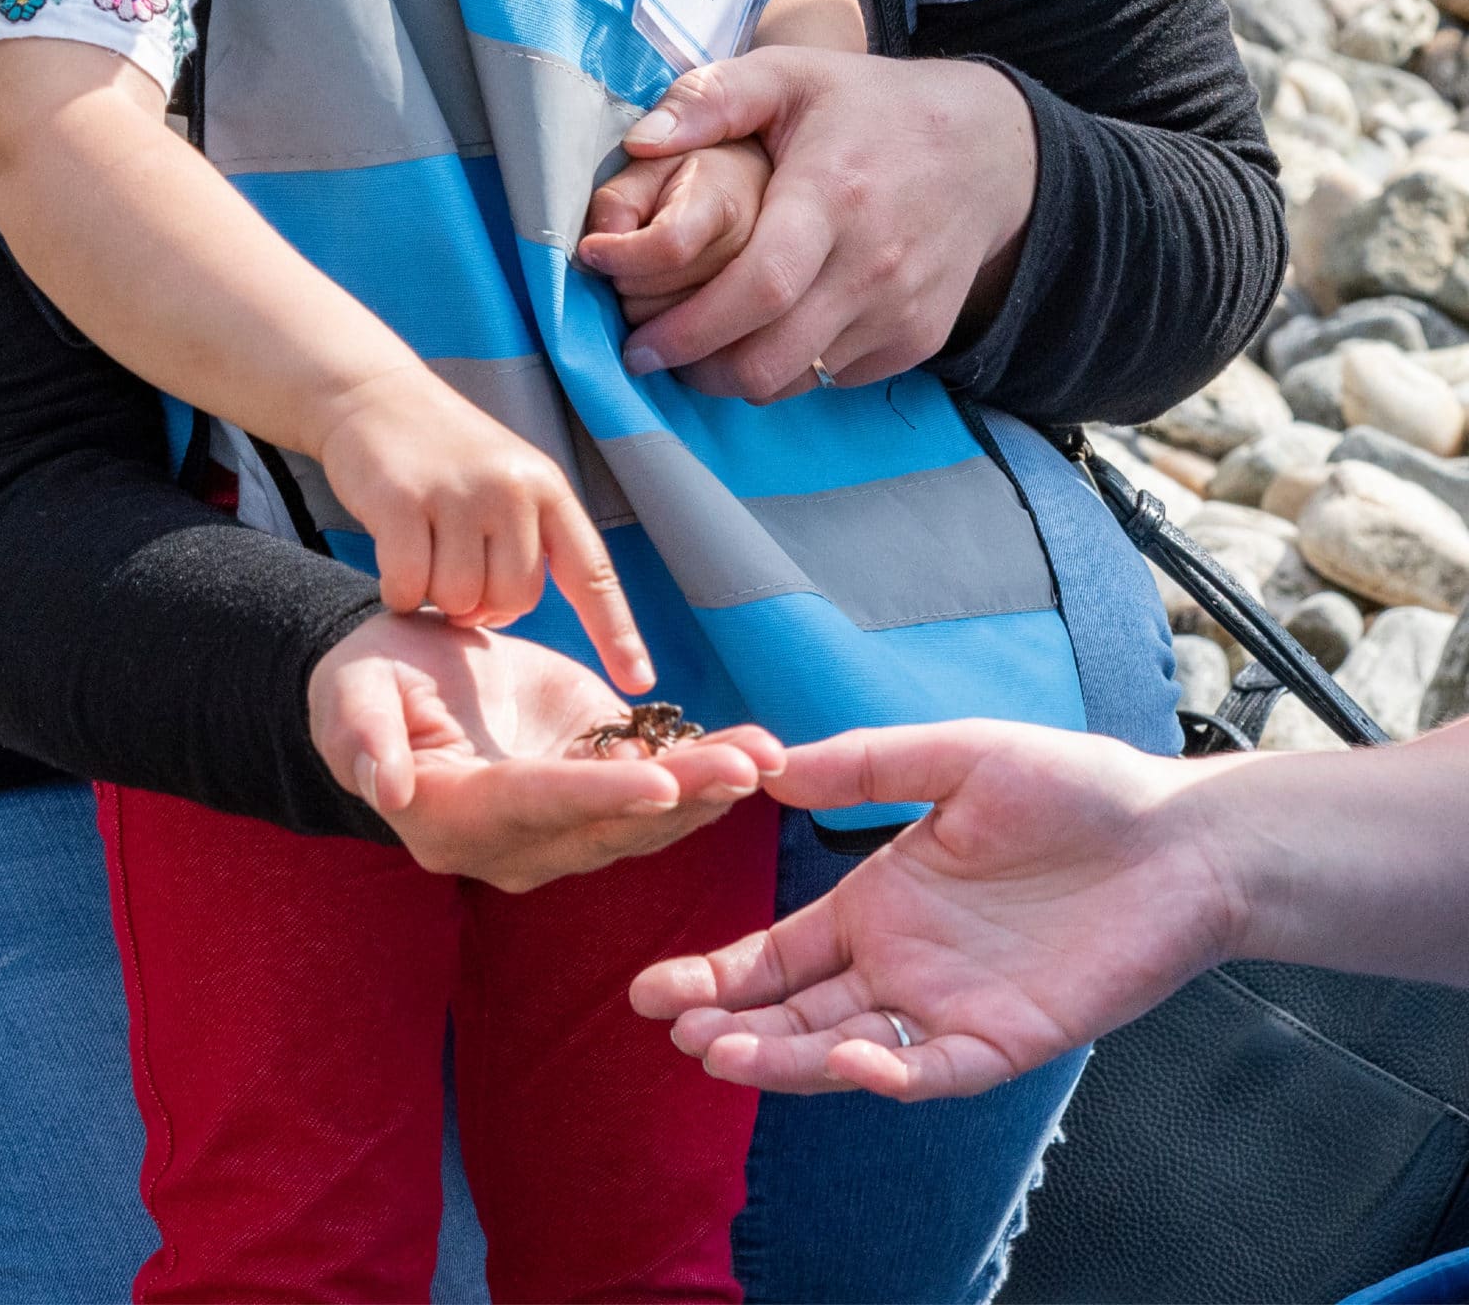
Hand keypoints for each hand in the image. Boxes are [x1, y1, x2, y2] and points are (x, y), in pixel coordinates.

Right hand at [309, 610, 784, 891]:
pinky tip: (759, 752)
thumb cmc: (365, 679)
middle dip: (682, 795)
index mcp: (455, 816)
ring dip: (709, 789)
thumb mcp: (350, 694)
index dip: (599, 794)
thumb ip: (362, 735)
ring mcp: (558, 824)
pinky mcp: (590, 791)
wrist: (398, 675)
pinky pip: (655, 792)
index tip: (660, 782)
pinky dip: (707, 775)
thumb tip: (380, 787)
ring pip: (644, 817)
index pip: (538, 805)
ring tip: (767, 756)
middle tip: (747, 768)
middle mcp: (515, 841)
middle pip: (607, 820)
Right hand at [315, 363, 652, 692]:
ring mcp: (456, 493)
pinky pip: (409, 589)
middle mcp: (511, 489)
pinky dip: (398, 589)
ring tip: (426, 546)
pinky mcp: (402, 502)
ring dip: (436, 595)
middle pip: (513, 602)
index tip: (638, 681)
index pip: (592, 572)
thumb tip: (511, 612)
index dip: (616, 631)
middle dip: (482, 603)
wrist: (376, 396)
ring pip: (459, 603)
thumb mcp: (507, 481)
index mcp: (547, 488)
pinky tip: (394, 551)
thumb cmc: (446, 455)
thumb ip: (525, 540)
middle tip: (457, 563)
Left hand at [614, 48, 1036, 395]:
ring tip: (699, 344)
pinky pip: (832, 378)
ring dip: (735, 375)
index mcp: (832, 195)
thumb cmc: (868, 108)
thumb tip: (638, 146)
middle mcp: (872, 264)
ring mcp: (900, 309)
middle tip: (652, 353)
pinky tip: (766, 330)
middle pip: (769, 358)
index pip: (759, 288)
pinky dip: (789, 368)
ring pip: (795, 379)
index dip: (690, 330)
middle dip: (696, 370)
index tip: (638, 344)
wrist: (986, 149)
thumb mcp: (790, 73)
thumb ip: (710, 98)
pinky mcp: (917, 339)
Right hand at [631, 721, 1242, 1097]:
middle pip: (797, 1011)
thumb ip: (865, 766)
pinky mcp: (1007, 1039)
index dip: (718, 974)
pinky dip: (890, 1075)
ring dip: (787, 1059)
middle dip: (730, 1023)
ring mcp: (950, 1008)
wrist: (1179, 835)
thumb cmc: (1073, 787)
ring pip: (849, 1052)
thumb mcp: (955, 757)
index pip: (780, 954)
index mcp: (881, 902)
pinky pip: (935, 1070)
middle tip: (670, 1029)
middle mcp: (903, 965)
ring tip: (721, 1055)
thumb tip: (770, 766)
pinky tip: (850, 1063)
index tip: (654, 989)